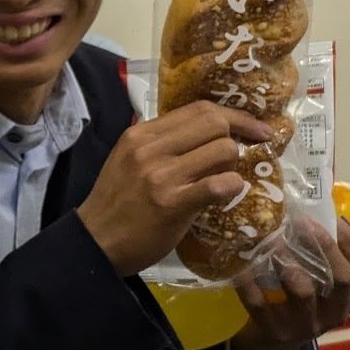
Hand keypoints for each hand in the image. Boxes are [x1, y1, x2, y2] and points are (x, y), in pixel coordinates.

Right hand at [75, 102, 277, 275]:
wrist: (95, 241)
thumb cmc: (117, 202)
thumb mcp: (131, 161)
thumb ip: (164, 145)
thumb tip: (211, 139)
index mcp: (140, 134)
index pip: (198, 109)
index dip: (235, 115)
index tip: (253, 128)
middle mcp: (150, 148)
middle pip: (215, 123)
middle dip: (241, 136)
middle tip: (250, 151)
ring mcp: (161, 176)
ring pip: (223, 150)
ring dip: (233, 165)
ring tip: (224, 178)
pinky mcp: (172, 204)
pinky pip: (219, 184)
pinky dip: (232, 187)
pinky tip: (226, 194)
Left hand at [228, 220, 349, 349]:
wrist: (272, 343)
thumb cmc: (299, 302)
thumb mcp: (319, 283)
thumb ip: (321, 257)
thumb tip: (315, 209)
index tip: (333, 218)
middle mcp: (334, 313)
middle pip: (342, 278)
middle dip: (323, 247)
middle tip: (302, 224)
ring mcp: (305, 325)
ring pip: (303, 290)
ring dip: (287, 262)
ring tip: (272, 241)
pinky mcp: (274, 331)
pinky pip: (260, 303)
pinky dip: (249, 282)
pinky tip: (240, 264)